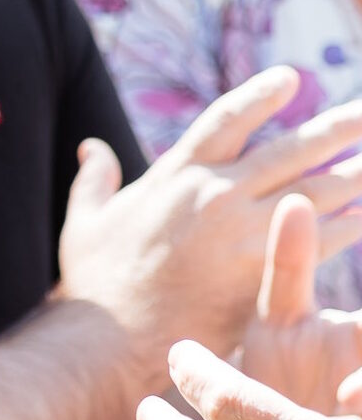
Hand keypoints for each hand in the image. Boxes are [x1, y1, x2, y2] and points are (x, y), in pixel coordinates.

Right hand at [56, 67, 361, 375]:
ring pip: (318, 190)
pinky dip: (350, 225)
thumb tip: (91, 147)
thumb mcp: (84, 221)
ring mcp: (245, 231)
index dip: (260, 95)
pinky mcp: (266, 271)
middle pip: (292, 148)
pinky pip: (324, 240)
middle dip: (338, 127)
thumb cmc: (96, 284)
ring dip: (356, 174)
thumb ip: (95, 179)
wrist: (112, 340)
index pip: (228, 119)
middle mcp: (217, 194)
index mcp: (176, 174)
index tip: (290, 79)